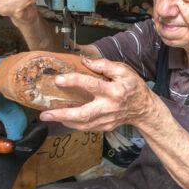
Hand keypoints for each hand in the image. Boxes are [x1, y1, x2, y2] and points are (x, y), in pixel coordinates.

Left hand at [39, 57, 156, 130]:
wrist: (143, 109)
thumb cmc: (133, 87)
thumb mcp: (124, 71)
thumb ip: (105, 65)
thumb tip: (84, 60)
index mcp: (114, 91)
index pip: (92, 85)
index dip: (75, 81)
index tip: (59, 79)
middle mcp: (109, 107)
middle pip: (83, 114)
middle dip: (62, 114)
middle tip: (45, 114)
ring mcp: (107, 120)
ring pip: (82, 124)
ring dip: (64, 121)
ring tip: (48, 116)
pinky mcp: (105, 127)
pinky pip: (86, 128)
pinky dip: (73, 124)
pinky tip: (63, 119)